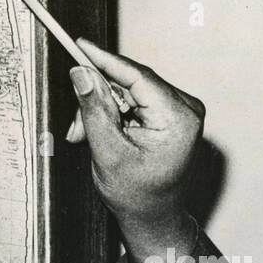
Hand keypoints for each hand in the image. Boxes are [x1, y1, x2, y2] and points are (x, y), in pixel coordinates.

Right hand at [67, 39, 204, 227]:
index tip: (80, 45)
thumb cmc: (139, 195)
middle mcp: (186, 109)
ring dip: (103, 109)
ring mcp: (180, 110)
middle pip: (131, 82)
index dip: (104, 59)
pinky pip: (136, 100)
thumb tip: (82, 73)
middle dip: (98, 99)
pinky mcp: (171, 113)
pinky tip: (103, 132)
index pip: (138, 75)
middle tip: (77, 125)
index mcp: (179, 118)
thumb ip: (94, 110)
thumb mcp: (109, 152)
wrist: (153, 216)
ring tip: (87, 136)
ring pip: (129, 91)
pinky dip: (114, 113)